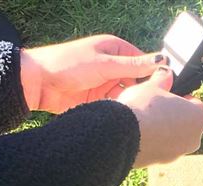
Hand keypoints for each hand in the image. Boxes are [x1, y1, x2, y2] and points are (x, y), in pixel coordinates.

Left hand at [20, 35, 165, 112]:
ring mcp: (106, 84)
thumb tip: (162, 60)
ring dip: (131, 103)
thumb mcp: (104, 63)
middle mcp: (113, 67)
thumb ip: (134, 65)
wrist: (37, 83)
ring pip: (128, 96)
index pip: (144, 63)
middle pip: (138, 81)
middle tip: (153, 104)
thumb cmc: (66, 63)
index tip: (165, 88)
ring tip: (138, 112)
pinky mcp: (98, 101)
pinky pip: (116, 107)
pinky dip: (120, 112)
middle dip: (144, 92)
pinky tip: (125, 118)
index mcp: (116, 50)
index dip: (155, 75)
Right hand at [116, 68, 202, 167]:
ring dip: (161, 129)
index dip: (180, 96)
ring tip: (143, 119)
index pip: (195, 103)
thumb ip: (162, 78)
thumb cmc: (142, 108)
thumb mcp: (152, 85)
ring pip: (172, 137)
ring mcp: (177, 154)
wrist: (121, 135)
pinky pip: (159, 147)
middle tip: (154, 105)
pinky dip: (152, 140)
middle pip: (185, 122)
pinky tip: (138, 132)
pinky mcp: (160, 163)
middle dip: (172, 114)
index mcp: (199, 117)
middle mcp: (194, 139)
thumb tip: (166, 73)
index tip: (167, 94)